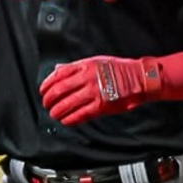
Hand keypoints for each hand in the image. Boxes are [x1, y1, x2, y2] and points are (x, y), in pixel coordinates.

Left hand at [40, 55, 162, 125]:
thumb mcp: (96, 61)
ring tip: (54, 114)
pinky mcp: (102, 106)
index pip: (58, 75)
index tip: (42, 90)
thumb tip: (58, 70)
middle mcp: (88, 78)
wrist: (140, 78)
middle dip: (49, 99)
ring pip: (67, 104)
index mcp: (85, 66)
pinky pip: (81, 114)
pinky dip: (70, 119)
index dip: (47, 84)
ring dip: (57, 111)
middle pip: (59, 90)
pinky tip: (66, 120)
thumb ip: (76, 67)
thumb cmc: (120, 69)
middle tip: (46, 104)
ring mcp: (95, 92)